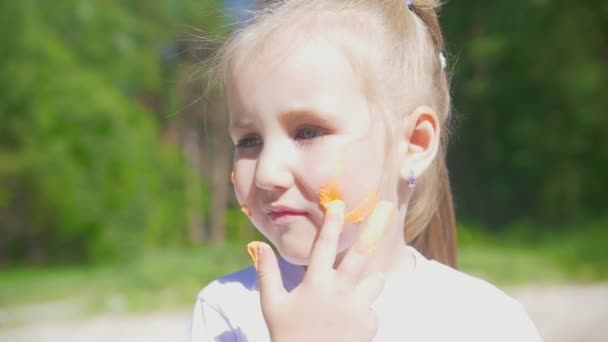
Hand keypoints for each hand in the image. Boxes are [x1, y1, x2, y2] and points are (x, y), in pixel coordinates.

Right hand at [248, 200, 392, 341]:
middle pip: (362, 252)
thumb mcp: (272, 305)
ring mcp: (358, 308)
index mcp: (316, 283)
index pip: (325, 244)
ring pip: (375, 280)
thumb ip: (267, 273)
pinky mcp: (370, 324)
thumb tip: (257, 245)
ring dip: (368, 279)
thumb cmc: (287, 335)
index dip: (332, 221)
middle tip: (387, 207)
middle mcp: (341, 291)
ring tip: (350, 292)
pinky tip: (347, 323)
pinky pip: (372, 308)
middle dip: (375, 227)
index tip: (339, 202)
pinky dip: (363, 310)